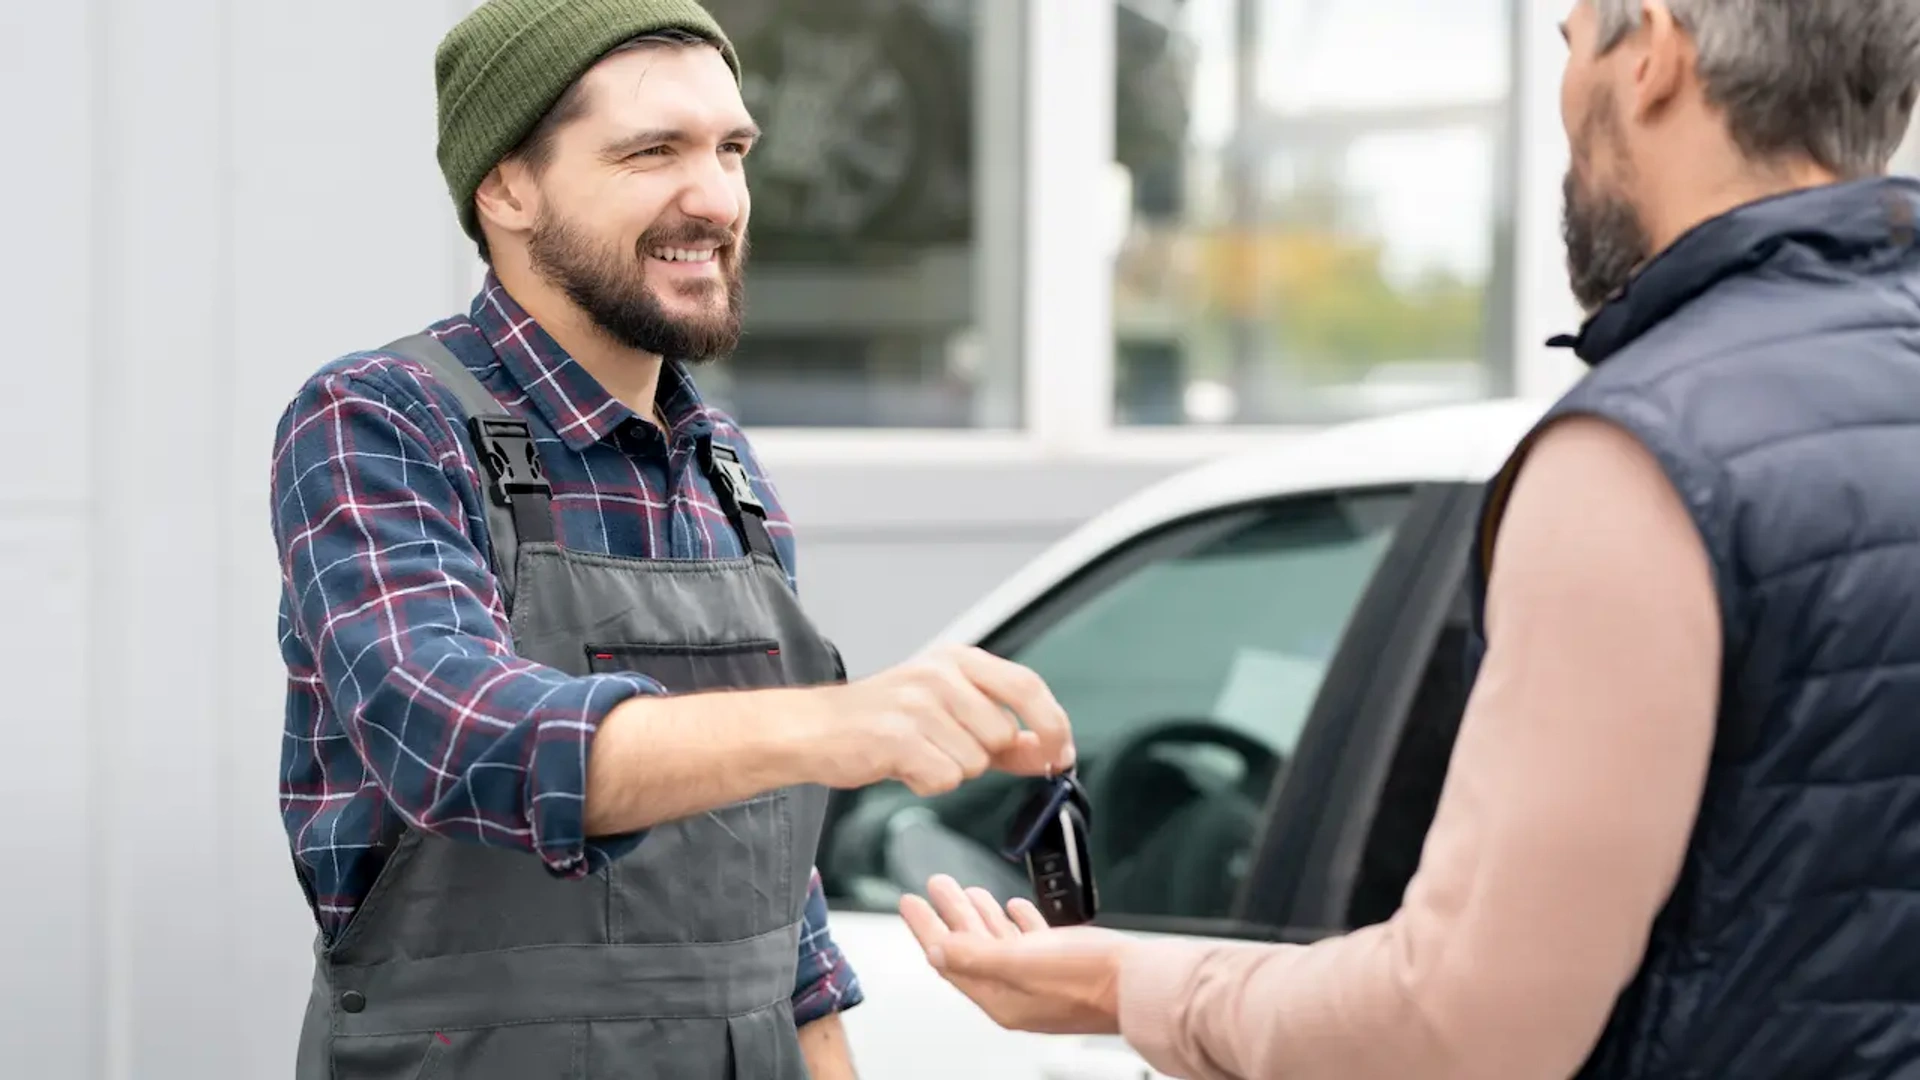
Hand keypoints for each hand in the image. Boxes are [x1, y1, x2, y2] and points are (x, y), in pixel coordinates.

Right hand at [798, 645, 1073, 795]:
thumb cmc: (881, 720)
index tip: (1061, 754)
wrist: (815, 729)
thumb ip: (1002, 732)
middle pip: (1001, 734)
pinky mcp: (897, 737)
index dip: (1052, 724)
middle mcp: (940, 674)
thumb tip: (1048, 752)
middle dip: (981, 756)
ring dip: (949, 770)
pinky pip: (943, 778)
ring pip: (974, 762)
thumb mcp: (948, 712)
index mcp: (958, 660)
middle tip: (943, 748)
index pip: (1027, 686)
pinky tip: (901, 765)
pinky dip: (926, 783)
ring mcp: (918, 703)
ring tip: (916, 753)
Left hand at [900, 874, 1126, 1035]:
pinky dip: (1017, 922)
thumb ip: (974, 956)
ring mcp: (1042, 980)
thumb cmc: (1089, 977)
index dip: (926, 928)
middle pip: (971, 947)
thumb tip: (933, 950)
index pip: (949, 959)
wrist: (1143, 984)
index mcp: (1001, 997)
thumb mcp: (1021, 962)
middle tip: (933, 887)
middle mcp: (1017, 991)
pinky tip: (1014, 907)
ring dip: (979, 913)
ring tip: (964, 890)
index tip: (909, 901)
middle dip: (950, 914)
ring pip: (999, 942)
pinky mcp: (1066, 967)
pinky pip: (1031, 942)